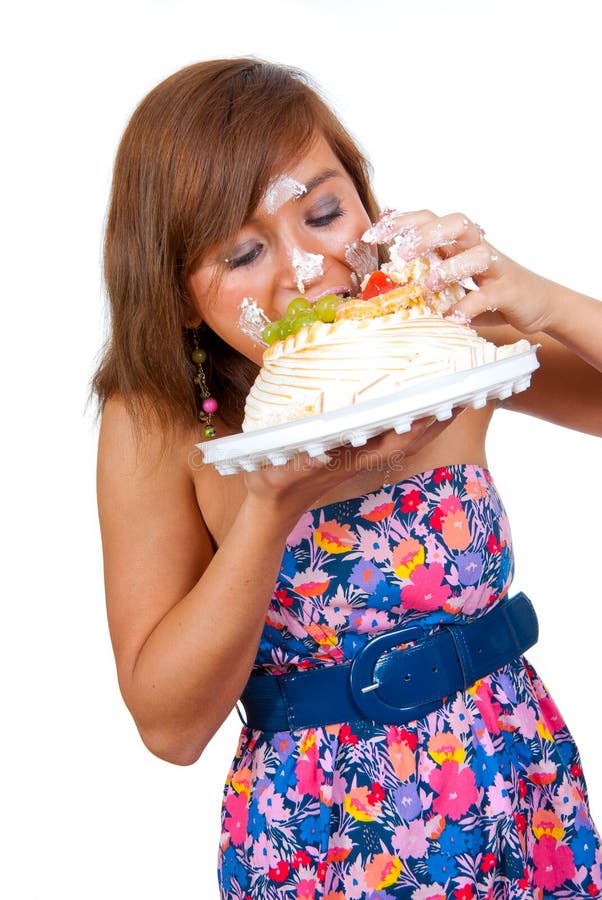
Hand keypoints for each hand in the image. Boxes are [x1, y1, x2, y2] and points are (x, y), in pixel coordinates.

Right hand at [242, 412, 459, 522]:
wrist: (272, 509)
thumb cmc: (272, 488)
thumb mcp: (278, 474)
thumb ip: (297, 465)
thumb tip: (320, 453)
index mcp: (349, 460)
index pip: (392, 443)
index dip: (416, 426)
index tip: (438, 405)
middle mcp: (362, 458)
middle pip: (409, 440)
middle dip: (436, 420)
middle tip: (463, 393)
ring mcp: (360, 456)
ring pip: (404, 439)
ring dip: (429, 421)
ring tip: (452, 396)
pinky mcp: (354, 453)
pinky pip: (389, 436)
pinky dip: (407, 422)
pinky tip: (415, 409)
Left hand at [366, 209, 557, 334]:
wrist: (539, 304)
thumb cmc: (488, 293)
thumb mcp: (453, 286)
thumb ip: (424, 284)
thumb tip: (381, 293)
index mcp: (459, 244)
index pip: (430, 219)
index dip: (401, 222)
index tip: (372, 236)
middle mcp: (477, 248)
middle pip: (456, 223)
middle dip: (427, 234)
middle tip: (401, 253)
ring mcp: (496, 268)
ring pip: (476, 253)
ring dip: (450, 267)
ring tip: (429, 286)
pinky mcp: (509, 291)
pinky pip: (489, 294)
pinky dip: (469, 306)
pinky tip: (453, 318)